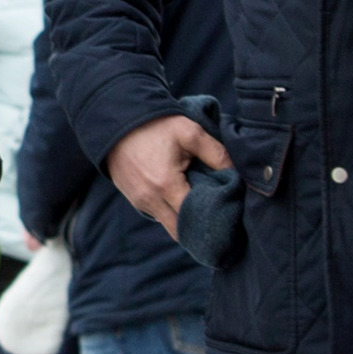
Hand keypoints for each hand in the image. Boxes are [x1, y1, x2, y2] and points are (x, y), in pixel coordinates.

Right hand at [106, 114, 229, 240]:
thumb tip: (234, 174)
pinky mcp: (133, 199)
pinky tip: (181, 198)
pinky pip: (157, 215)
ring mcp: (139, 202)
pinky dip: (171, 212)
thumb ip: (216, 153)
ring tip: (200, 206)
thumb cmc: (156, 126)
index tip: (226, 216)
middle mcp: (150, 200)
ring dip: (184, 220)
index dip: (212, 220)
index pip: (194, 220)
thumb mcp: (190, 132)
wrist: (118, 121)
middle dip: (199, 229)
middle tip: (216, 219)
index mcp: (166, 185)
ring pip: (168, 225)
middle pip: (180, 232)